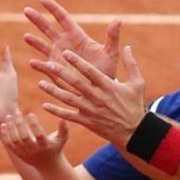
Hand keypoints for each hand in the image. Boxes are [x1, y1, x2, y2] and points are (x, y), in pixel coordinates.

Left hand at [0, 111, 67, 167]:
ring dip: (11, 128)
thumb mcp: (61, 139)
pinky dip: (5, 134)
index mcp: (45, 146)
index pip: (39, 135)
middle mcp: (34, 150)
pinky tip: (4, 124)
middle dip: (20, 124)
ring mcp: (24, 153)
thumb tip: (64, 118)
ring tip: (9, 116)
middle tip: (17, 112)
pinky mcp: (17, 154)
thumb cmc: (55, 147)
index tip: (31, 113)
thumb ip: (64, 129)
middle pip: (24, 137)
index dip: (34, 124)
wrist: (47, 165)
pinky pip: (9, 144)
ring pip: (14, 140)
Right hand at [23, 0, 121, 78]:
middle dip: (38, 19)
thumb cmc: (107, 70)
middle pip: (48, 29)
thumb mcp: (111, 53)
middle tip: (26, 10)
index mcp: (77, 36)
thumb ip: (112, 37)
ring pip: (42, 46)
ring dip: (34, 41)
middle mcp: (64, 44)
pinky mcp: (55, 71)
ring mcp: (58, 57)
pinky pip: (44, 67)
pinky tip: (32, 63)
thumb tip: (118, 20)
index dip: (53, 9)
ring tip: (26, 36)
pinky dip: (39, 65)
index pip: (63, 18)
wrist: (100, 89)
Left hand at [30, 45, 146, 146]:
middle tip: (48, 64)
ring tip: (41, 83)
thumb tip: (127, 47)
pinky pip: (69, 116)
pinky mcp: (87, 122)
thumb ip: (131, 64)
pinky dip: (56, 111)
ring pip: (68, 99)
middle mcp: (98, 97)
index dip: (77, 62)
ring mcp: (91, 111)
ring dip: (53, 91)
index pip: (90, 71)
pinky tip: (45, 105)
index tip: (65, 52)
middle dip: (61, 73)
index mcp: (109, 86)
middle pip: (76, 83)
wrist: (135, 132)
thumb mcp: (138, 83)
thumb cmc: (135, 106)